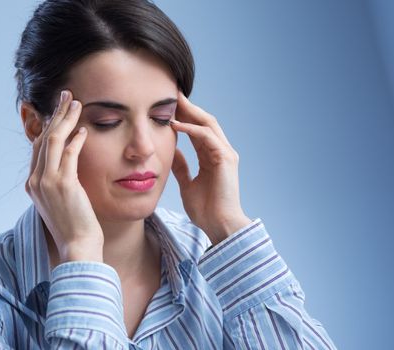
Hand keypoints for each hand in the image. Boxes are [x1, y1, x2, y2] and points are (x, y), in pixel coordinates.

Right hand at [25, 90, 103, 263]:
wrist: (78, 247)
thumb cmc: (75, 226)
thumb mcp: (62, 203)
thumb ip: (61, 183)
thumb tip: (69, 168)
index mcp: (34, 184)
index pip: (39, 147)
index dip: (49, 126)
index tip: (60, 112)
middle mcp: (36, 181)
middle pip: (44, 138)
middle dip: (56, 115)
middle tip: (67, 97)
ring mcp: (47, 182)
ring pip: (53, 140)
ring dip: (66, 119)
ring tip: (77, 103)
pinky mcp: (63, 185)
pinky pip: (68, 154)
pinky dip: (76, 140)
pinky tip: (84, 130)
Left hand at [170, 92, 251, 244]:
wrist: (219, 225)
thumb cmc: (206, 210)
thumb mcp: (188, 184)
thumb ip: (182, 167)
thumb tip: (173, 152)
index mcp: (212, 157)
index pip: (197, 130)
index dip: (184, 117)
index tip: (168, 107)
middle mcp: (221, 151)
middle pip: (204, 122)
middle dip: (188, 108)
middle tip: (170, 95)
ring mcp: (226, 153)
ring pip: (208, 124)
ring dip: (190, 112)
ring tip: (172, 102)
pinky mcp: (226, 158)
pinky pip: (207, 137)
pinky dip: (191, 129)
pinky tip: (175, 124)